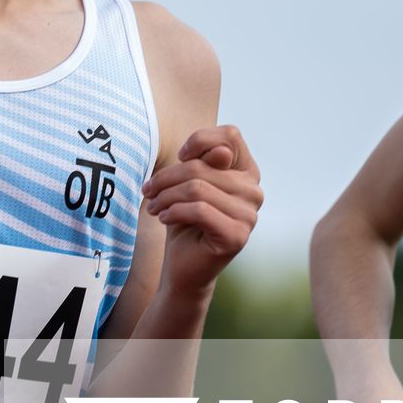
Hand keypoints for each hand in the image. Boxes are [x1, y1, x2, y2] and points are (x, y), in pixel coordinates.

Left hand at [141, 125, 263, 297]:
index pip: (230, 136)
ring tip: (154, 206)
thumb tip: (220, 153)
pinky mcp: (237, 236)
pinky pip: (199, 210)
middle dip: (167, 178)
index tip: (179, 158)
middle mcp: (254, 191)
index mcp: (246, 172)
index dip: (199, 140)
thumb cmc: (184, 220)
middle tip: (148, 191)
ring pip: (197, 188)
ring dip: (166, 196)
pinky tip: (164, 218)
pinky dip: (174, 212)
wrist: (183, 266)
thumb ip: (201, 163)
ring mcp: (249, 215)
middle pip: (202, 166)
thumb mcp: (189, 184)